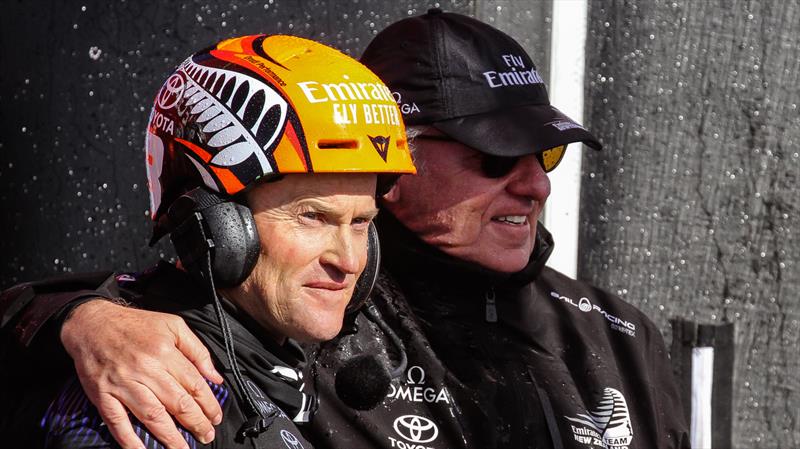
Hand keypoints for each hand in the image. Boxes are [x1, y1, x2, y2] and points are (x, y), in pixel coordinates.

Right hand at [61, 299, 224, 448]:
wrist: (92, 323)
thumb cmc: (135, 325)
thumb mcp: (173, 326)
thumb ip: (197, 351)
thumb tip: (215, 377)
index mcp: (164, 352)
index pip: (194, 384)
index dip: (209, 404)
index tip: (216, 416)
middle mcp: (145, 369)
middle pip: (177, 403)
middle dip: (196, 423)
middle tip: (207, 435)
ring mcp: (122, 384)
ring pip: (152, 415)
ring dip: (170, 436)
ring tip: (183, 448)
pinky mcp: (103, 395)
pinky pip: (117, 422)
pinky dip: (129, 440)